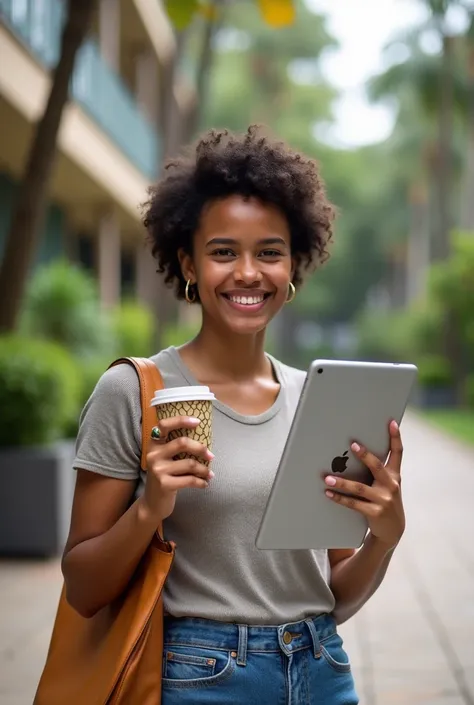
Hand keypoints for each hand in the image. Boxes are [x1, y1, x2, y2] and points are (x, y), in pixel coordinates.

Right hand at [142, 416, 213, 521]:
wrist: (152, 503)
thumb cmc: (164, 476)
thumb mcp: (165, 459)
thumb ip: (175, 447)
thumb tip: (203, 438)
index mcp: (153, 444)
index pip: (164, 425)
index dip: (181, 420)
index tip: (198, 422)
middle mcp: (153, 455)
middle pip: (182, 443)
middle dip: (201, 448)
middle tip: (211, 456)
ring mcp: (158, 470)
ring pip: (189, 463)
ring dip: (204, 469)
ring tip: (209, 474)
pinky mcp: (164, 484)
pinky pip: (190, 479)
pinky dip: (201, 482)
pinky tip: (205, 483)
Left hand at [324, 420, 404, 549]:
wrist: (393, 530)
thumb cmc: (385, 501)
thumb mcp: (388, 485)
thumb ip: (379, 470)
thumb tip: (356, 451)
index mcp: (394, 475)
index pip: (397, 452)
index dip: (396, 437)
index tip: (392, 422)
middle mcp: (391, 485)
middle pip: (377, 466)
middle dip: (365, 455)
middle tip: (353, 445)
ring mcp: (384, 499)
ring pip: (360, 487)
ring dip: (342, 482)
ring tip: (327, 477)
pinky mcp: (375, 512)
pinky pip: (354, 503)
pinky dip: (339, 498)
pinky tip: (328, 493)